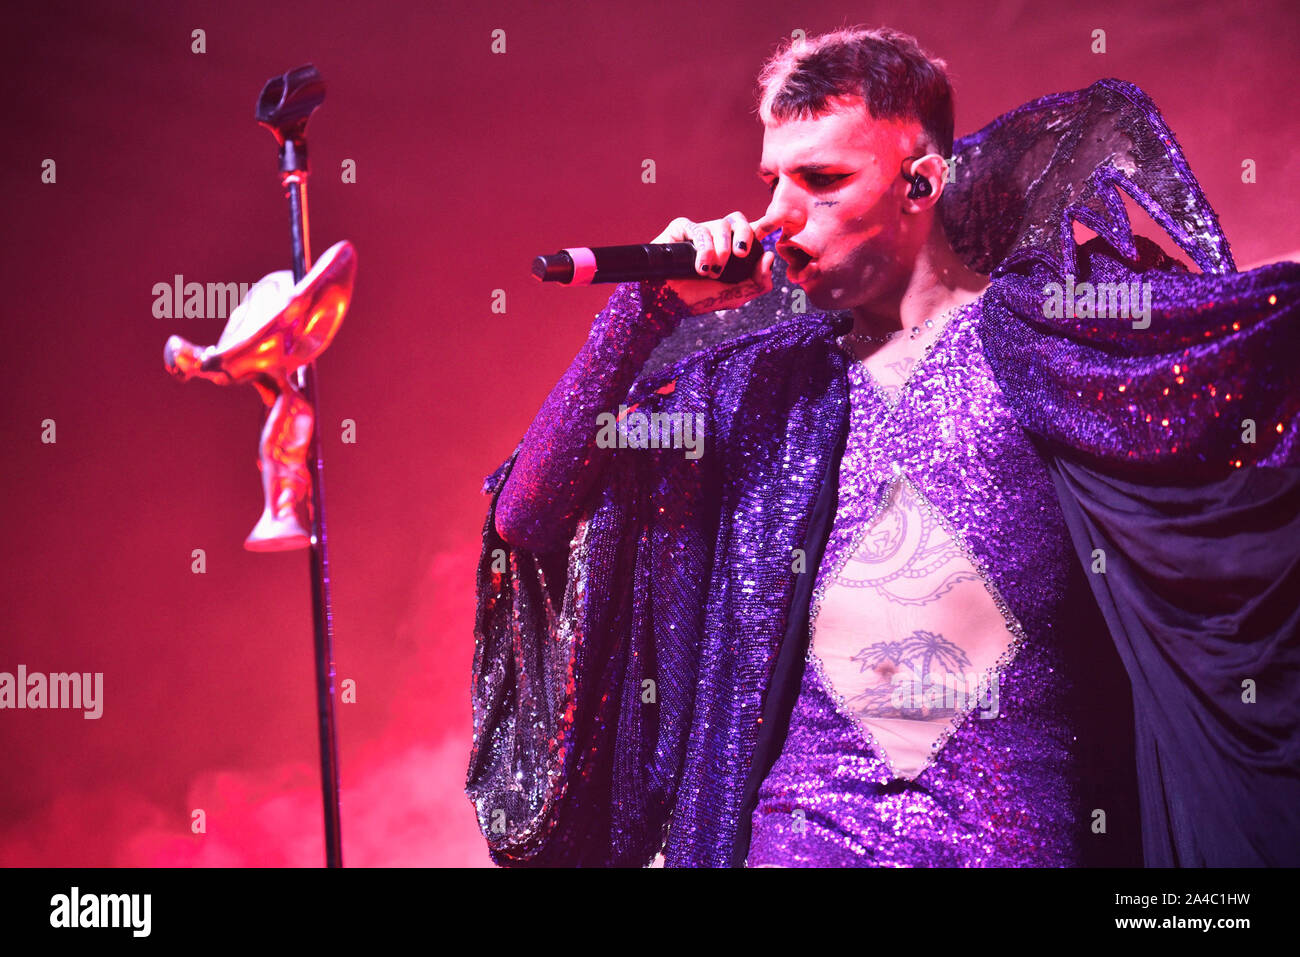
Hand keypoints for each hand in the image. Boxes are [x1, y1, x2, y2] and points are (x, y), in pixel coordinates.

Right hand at [651, 212, 779, 315]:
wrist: (668, 303)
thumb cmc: (699, 299)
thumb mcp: (736, 296)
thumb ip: (759, 282)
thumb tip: (769, 256)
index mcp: (731, 250)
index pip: (752, 230)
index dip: (764, 225)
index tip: (769, 228)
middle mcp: (717, 237)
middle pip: (739, 220)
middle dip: (745, 234)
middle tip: (741, 254)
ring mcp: (699, 231)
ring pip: (721, 224)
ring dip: (721, 251)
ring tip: (711, 272)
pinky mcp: (681, 228)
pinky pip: (699, 229)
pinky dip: (704, 250)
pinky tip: (700, 268)